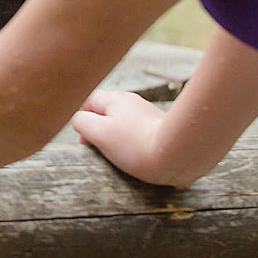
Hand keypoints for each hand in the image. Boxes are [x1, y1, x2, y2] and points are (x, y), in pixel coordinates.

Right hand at [71, 89, 189, 186]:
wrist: (179, 155)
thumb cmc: (136, 145)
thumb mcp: (99, 133)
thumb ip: (82, 123)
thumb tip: (79, 121)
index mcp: (116, 99)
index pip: (89, 101)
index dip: (82, 120)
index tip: (86, 141)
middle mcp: (133, 103)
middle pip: (106, 112)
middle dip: (100, 130)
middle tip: (102, 150)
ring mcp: (148, 116)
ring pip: (122, 124)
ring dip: (117, 139)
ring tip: (122, 156)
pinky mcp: (160, 129)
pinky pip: (138, 134)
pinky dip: (133, 145)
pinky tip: (138, 157)